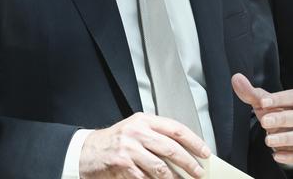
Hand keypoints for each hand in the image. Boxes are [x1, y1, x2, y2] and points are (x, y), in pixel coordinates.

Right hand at [80, 112, 210, 178]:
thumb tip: (184, 149)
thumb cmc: (115, 140)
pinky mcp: (122, 164)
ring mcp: (129, 148)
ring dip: (174, 178)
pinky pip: (145, 178)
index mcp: (144, 120)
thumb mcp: (136, 129)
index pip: (176, 129)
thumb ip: (157, 135)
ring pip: (160, 167)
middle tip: (198, 172)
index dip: (194, 141)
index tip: (205, 152)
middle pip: (171, 148)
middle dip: (188, 162)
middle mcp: (137, 132)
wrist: (87, 151)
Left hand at [231, 73, 292, 165]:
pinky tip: (276, 156)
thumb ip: (250, 92)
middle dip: (283, 119)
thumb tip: (237, 78)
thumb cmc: (274, 111)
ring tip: (268, 141)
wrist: (283, 129)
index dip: (279, 99)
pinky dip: (291, 156)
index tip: (262, 102)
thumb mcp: (262, 102)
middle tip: (264, 122)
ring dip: (286, 139)